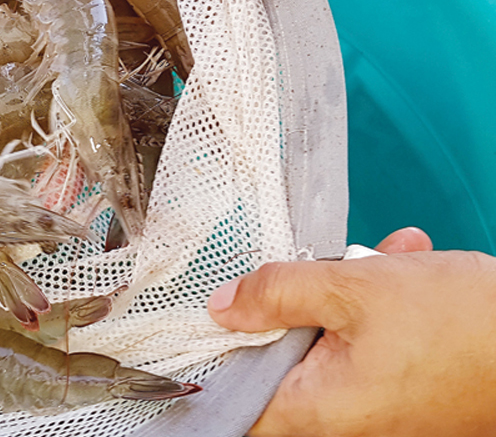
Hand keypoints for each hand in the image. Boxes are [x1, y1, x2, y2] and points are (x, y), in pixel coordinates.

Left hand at [208, 228, 495, 435]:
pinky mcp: (405, 388)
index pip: (235, 401)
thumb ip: (278, 293)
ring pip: (331, 337)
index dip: (214, 359)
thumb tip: (223, 304)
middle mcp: (343, 418)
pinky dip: (379, 302)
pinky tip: (403, 263)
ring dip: (346, 291)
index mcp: (316, 408)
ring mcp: (377, 405)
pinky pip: (371, 341)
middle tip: (318, 264)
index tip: (210, 314)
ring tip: (378, 257)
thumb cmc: (464, 327)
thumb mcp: (355, 290)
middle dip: (295, 300)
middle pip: (282, 355)